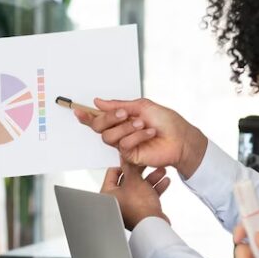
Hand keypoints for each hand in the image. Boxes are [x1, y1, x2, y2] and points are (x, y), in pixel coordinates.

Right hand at [74, 97, 207, 177]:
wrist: (181, 138)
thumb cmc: (167, 122)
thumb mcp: (142, 106)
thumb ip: (118, 105)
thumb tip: (98, 102)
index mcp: (121, 120)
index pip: (99, 118)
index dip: (86, 116)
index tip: (77, 110)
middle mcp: (120, 132)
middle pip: (99, 127)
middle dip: (109, 118)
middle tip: (125, 114)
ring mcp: (124, 145)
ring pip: (108, 136)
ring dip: (127, 128)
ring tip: (143, 125)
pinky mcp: (130, 156)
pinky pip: (123, 145)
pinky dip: (137, 136)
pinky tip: (150, 134)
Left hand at [100, 160, 170, 229]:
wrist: (152, 224)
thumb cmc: (139, 207)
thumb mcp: (134, 181)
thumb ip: (130, 168)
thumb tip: (125, 159)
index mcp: (108, 193)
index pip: (112, 173)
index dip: (123, 165)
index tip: (133, 161)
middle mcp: (117, 200)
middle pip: (128, 180)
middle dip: (141, 171)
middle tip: (148, 164)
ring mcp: (128, 206)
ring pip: (139, 187)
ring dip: (151, 178)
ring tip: (161, 171)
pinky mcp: (140, 210)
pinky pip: (146, 196)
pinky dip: (154, 189)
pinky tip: (164, 182)